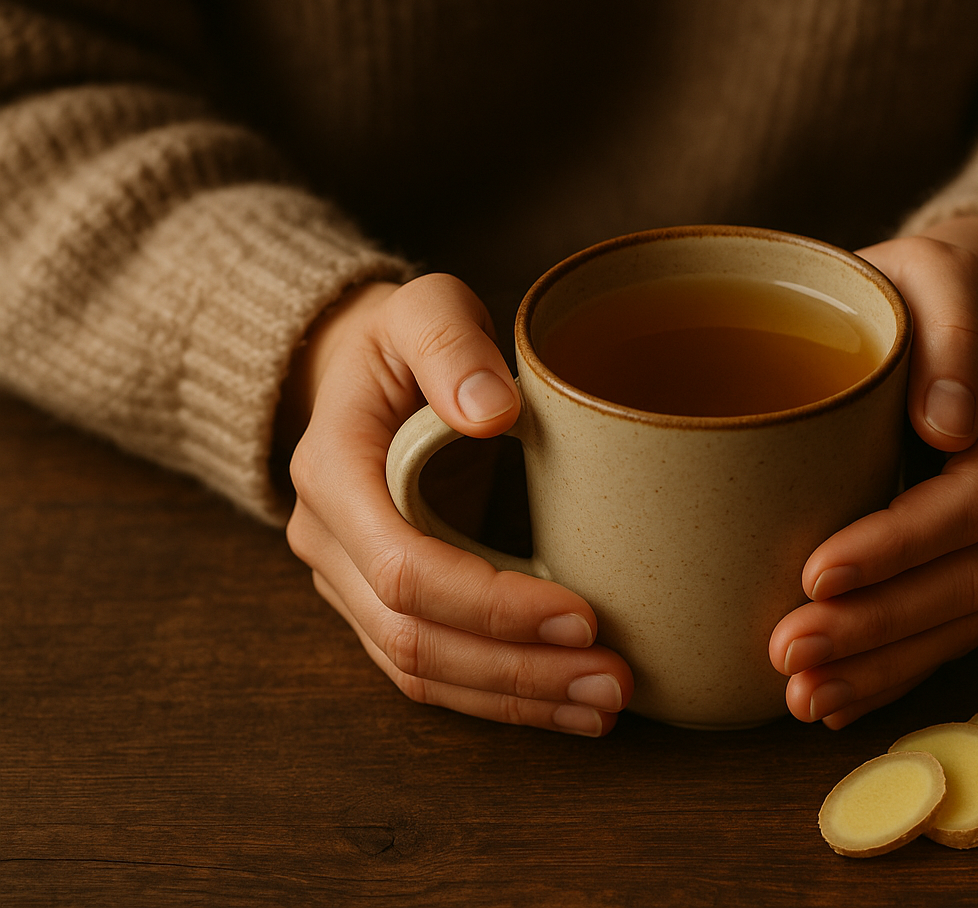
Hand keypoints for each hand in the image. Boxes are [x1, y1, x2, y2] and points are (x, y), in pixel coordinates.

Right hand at [280, 274, 633, 734]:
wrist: (366, 372)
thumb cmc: (407, 339)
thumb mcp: (426, 308)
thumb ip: (452, 347)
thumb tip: (491, 410)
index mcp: (334, 470)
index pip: (404, 568)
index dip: (492, 604)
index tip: (582, 614)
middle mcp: (328, 540)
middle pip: (414, 637)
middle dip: (518, 670)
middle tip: (613, 680)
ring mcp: (347, 581)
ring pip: (421, 670)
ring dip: (515, 699)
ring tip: (604, 704)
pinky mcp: (380, 605)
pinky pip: (430, 670)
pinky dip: (498, 695)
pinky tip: (567, 702)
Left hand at [768, 216, 977, 727]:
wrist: (951, 308)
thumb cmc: (921, 288)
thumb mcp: (936, 271)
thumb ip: (951, 328)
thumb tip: (950, 426)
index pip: (973, 498)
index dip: (898, 546)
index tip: (815, 572)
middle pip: (974, 574)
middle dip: (880, 625)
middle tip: (789, 652)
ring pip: (965, 617)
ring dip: (882, 664)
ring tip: (802, 693)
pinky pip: (953, 628)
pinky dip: (894, 670)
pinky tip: (836, 698)